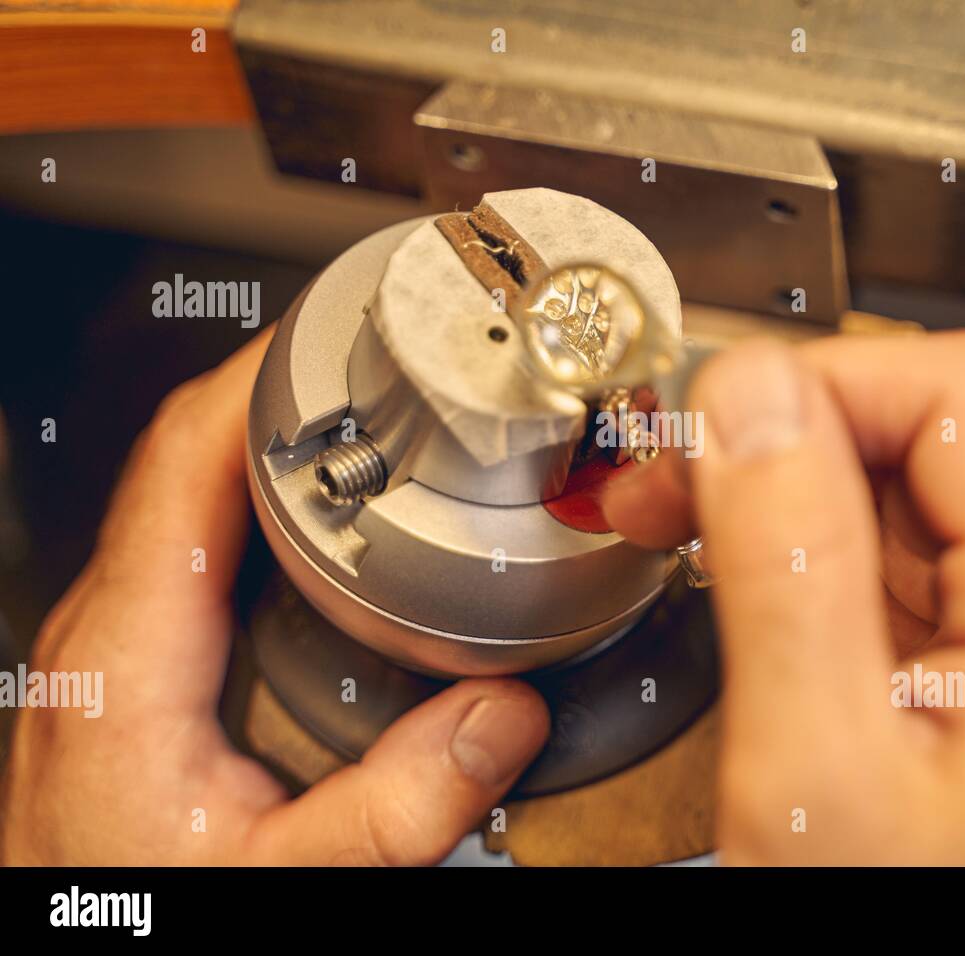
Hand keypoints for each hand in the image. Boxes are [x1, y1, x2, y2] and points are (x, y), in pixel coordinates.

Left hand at [0, 335, 548, 864]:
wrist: (66, 939)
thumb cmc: (130, 907)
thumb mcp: (276, 880)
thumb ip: (394, 808)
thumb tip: (502, 718)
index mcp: (126, 648)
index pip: (185, 454)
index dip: (261, 375)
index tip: (340, 335)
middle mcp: (110, 623)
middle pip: (193, 452)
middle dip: (289, 390)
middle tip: (386, 366)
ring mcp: (119, 635)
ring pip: (194, 491)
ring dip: (276, 441)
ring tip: (372, 417)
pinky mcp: (138, 655)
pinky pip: (199, 538)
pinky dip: (265, 501)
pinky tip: (330, 517)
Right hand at [604, 331, 964, 864]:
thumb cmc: (914, 938)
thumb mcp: (819, 761)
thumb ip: (786, 556)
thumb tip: (748, 398)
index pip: (947, 390)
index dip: (813, 385)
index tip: (702, 430)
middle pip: (931, 433)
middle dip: (785, 435)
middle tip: (666, 480)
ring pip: (912, 498)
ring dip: (791, 492)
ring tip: (683, 526)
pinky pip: (908, 574)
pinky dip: (817, 558)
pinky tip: (751, 587)